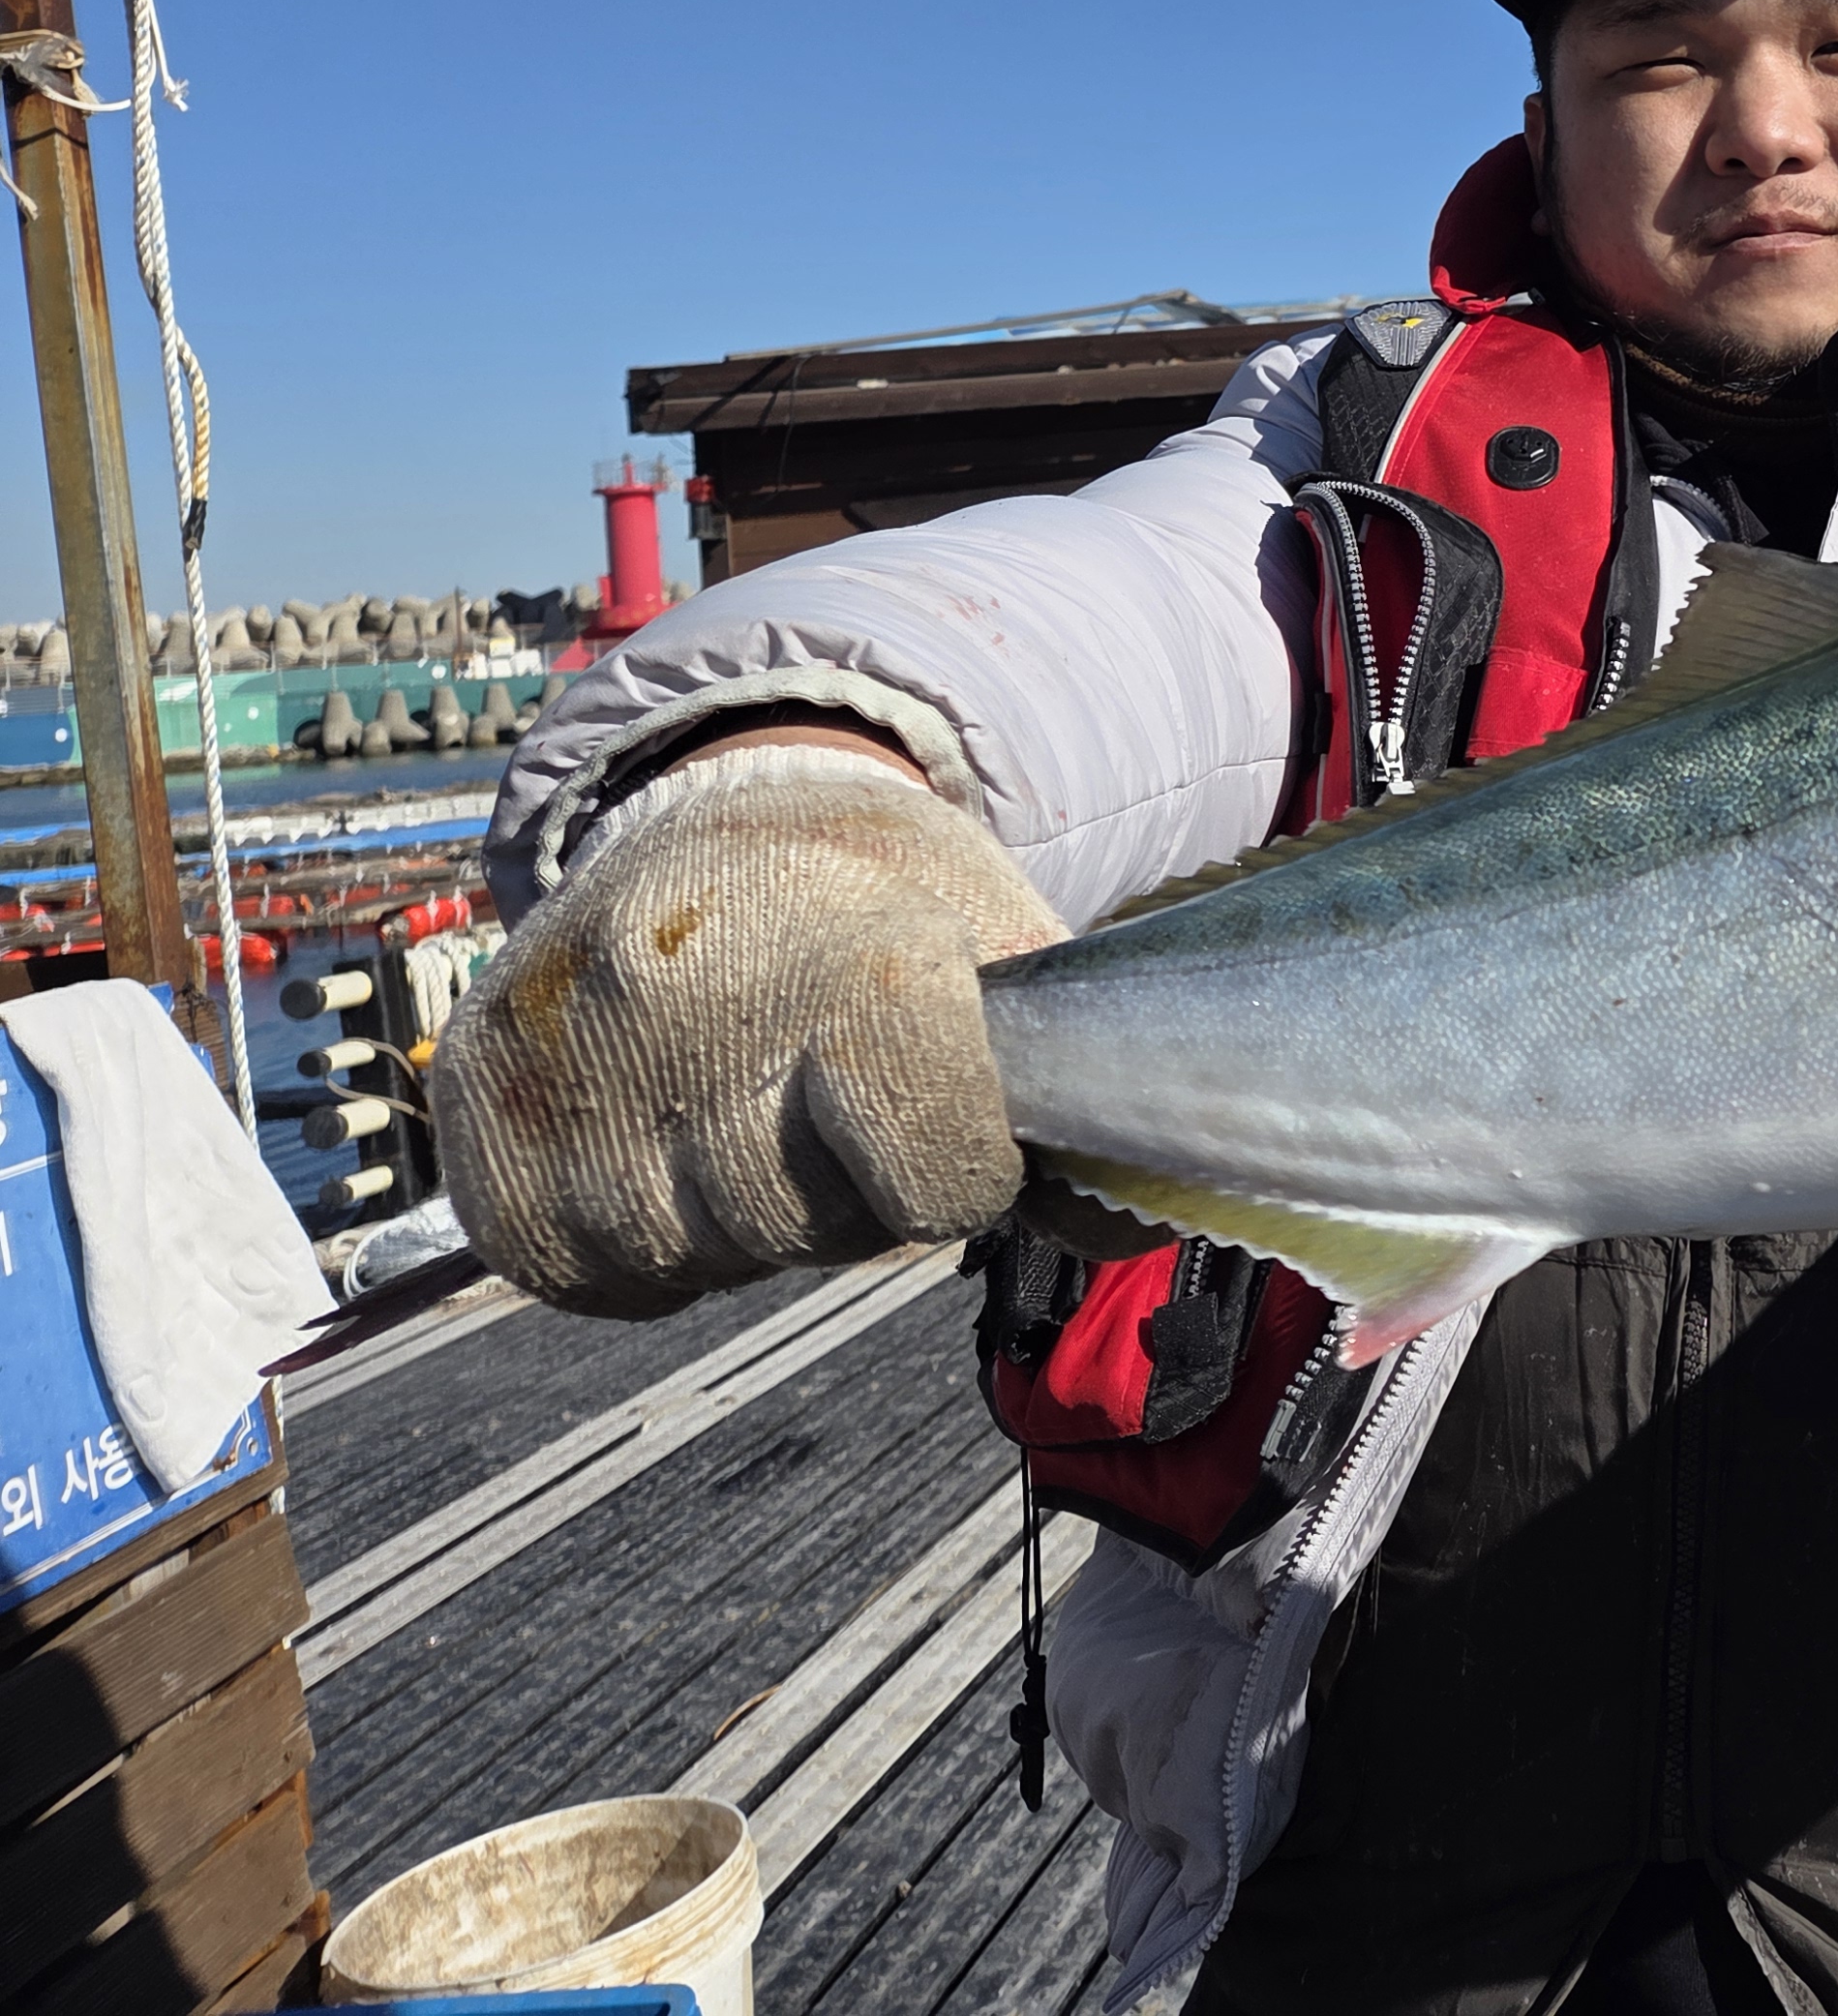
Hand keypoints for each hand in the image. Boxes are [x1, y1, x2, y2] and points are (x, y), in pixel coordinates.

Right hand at [435, 736, 1060, 1316]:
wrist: (728, 812)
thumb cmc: (884, 902)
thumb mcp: (1006, 953)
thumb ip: (1064, 1088)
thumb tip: (1117, 1212)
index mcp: (854, 951)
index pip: (936, 1168)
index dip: (956, 1175)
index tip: (953, 1129)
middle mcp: (687, 989)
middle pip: (797, 1225)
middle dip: (838, 1196)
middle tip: (835, 1102)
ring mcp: (567, 1044)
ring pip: (683, 1252)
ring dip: (733, 1218)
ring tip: (750, 1106)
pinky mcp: (479, 1096)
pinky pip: (575, 1266)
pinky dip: (634, 1241)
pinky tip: (667, 1144)